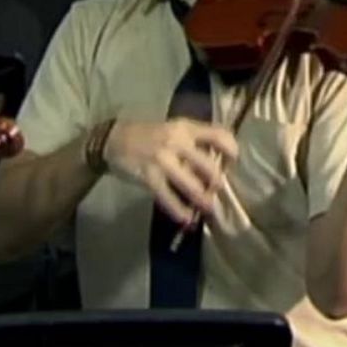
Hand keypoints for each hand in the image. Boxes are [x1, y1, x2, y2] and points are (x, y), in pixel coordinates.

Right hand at [101, 118, 238, 224]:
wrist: (113, 139)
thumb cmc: (149, 135)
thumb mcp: (173, 129)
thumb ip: (194, 142)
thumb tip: (217, 164)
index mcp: (186, 127)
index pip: (219, 135)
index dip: (232, 151)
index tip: (233, 163)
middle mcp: (177, 142)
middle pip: (209, 166)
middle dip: (217, 183)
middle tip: (218, 191)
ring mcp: (163, 160)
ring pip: (192, 186)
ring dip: (203, 201)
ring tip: (207, 208)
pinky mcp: (149, 177)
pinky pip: (169, 198)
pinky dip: (179, 212)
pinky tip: (186, 219)